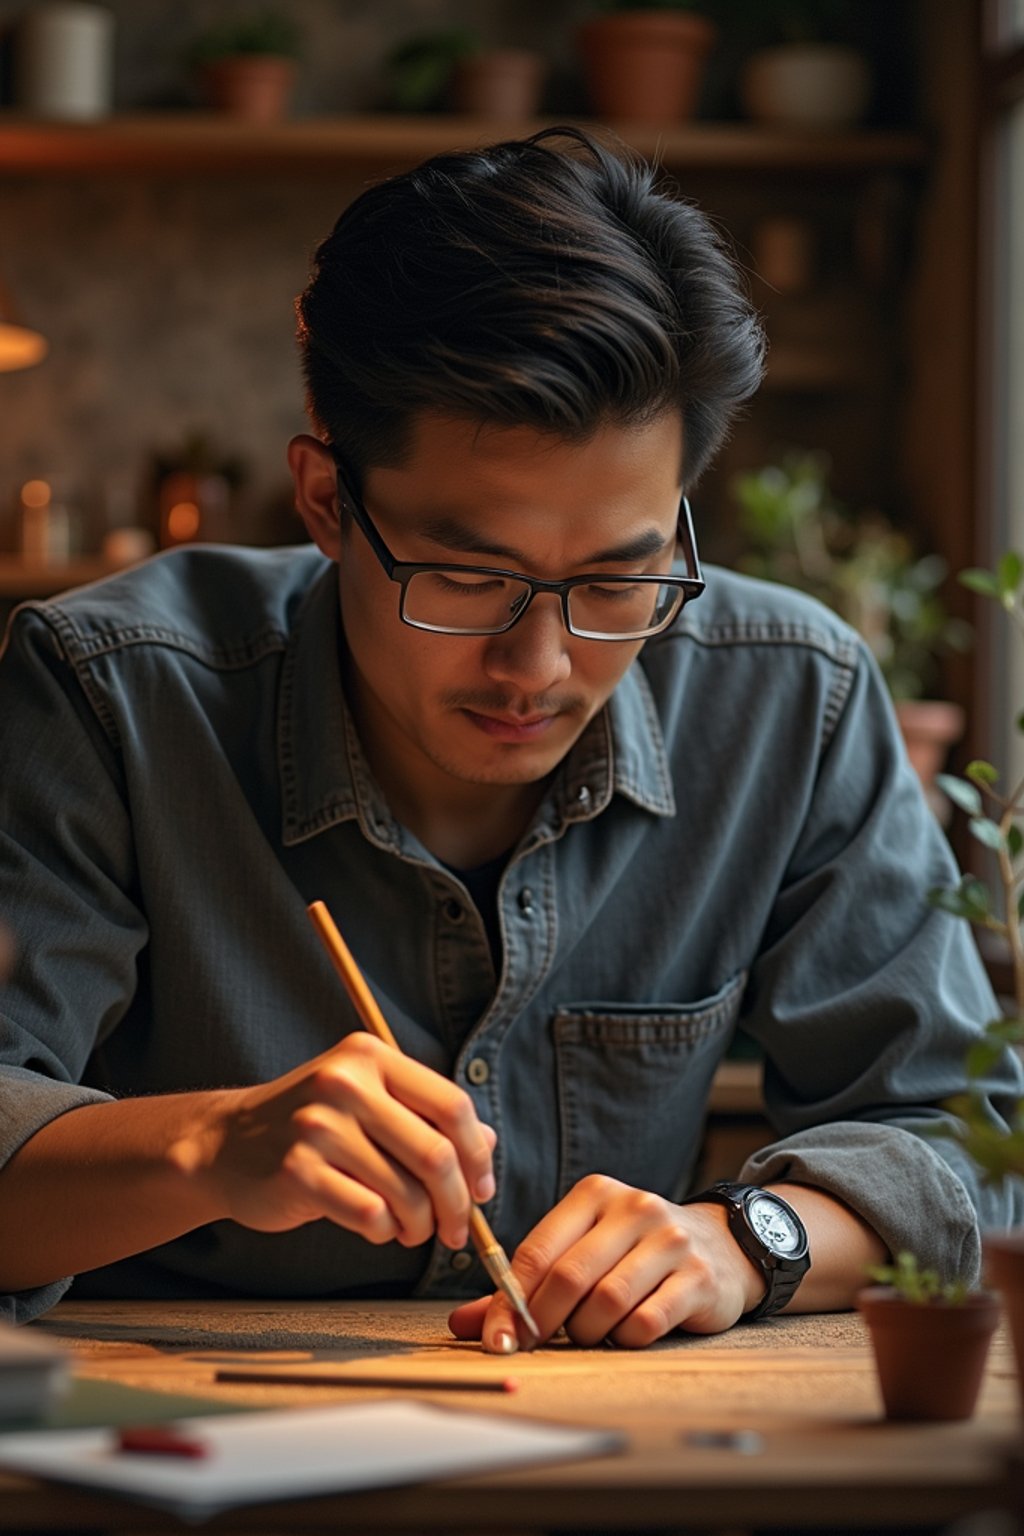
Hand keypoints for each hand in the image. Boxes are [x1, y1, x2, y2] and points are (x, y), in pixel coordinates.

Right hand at [169, 1033, 496, 1250]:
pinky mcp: (298, 1171)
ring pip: (406, 1192)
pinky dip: (384, 1232)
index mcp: (371, 1057)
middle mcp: (345, 1083)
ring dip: (420, 1225)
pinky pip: (370, 1215)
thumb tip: (489, 1145)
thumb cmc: (311, 1125)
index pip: (452, 1105)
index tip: (483, 1188)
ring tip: (412, 1230)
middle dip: (457, 1202)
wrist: (226, 1144)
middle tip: (457, 1228)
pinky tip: (378, 1228)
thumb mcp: (368, 1101)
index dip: (478, 1154)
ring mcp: (318, 1126)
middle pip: (435, 1153)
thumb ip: (425, 1117)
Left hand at [448, 1174, 763, 1350]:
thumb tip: (464, 1325)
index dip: (510, 1301)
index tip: (498, 1340)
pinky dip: (625, 1339)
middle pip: (569, 1277)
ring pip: (606, 1302)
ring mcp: (669, 1240)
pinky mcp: (698, 1277)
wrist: (721, 1247)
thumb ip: (526, 1285)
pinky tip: (626, 1332)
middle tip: (536, 1345)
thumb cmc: (634, 1252)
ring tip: (587, 1332)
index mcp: (595, 1194)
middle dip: (544, 1322)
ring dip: (586, 1331)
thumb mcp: (582, 1251)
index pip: (537, 1250)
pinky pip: (645, 1322)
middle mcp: (633, 1208)